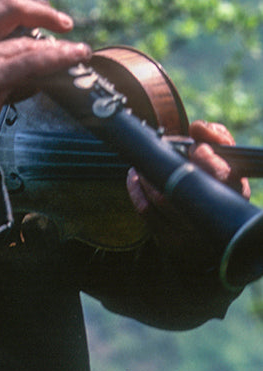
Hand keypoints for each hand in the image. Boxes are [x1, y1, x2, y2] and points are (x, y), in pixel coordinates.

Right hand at [0, 0, 90, 178]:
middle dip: (42, 9)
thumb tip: (20, 50)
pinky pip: (32, 62)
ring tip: (77, 49)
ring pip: (26, 38)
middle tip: (63, 21)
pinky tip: (77, 55)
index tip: (38, 10)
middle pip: (9, 5)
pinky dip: (60, 57)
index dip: (18, 0)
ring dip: (58, 42)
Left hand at [126, 120, 250, 257]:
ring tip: (143, 164)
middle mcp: (214, 217)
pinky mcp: (171, 241)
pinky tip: (136, 178)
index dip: (206, 158)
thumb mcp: (223, 156)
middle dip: (165, 165)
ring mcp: (192, 234)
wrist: (208, 224)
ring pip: (161, 199)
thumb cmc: (215, 180)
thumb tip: (198, 128)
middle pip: (184, 187)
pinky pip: (146, 212)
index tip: (195, 149)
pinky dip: (136, 190)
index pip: (221, 175)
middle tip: (159, 153)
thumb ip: (216, 136)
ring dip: (146, 175)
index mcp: (233, 193)